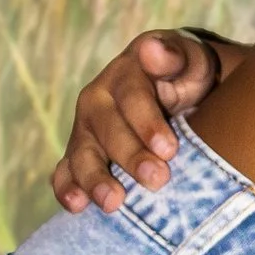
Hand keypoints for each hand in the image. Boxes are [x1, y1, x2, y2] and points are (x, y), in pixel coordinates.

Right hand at [53, 27, 245, 213]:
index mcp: (125, 73)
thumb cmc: (184, 74)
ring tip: (112, 202)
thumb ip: (174, 54)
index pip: (132, 98)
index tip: (169, 149)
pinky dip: (67, 189)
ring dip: (95, 179)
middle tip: (157, 180)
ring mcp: (86, 128)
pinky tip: (76, 206)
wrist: (172, 87)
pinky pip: (66, 171)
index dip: (148, 123)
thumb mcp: (189, 58)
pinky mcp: (80, 152)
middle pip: (108, 130)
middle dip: (131, 156)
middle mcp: (98, 100)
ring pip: (83, 153)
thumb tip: (152, 49)